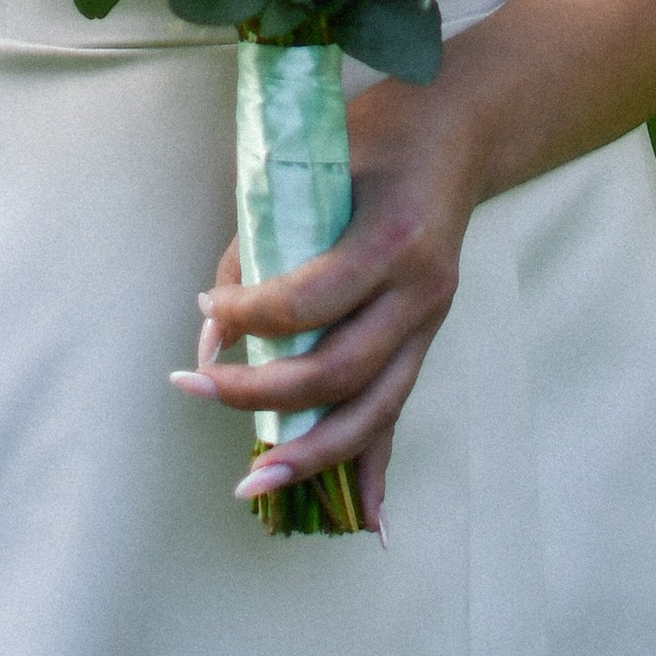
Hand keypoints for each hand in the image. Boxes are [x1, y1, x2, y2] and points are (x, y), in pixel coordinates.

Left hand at [174, 77, 479, 534]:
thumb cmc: (373, 137)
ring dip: (310, 454)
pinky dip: (378, 466)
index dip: (249, 316)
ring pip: (372, 408)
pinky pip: (398, 410)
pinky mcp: (428, 336)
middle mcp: (420, 289)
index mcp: (390, 238)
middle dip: (259, 392)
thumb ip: (262, 242)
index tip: (206, 313)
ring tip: (254, 482)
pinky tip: (366, 523)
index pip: (309, 300)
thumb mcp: (313, 164)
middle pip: (337, 369)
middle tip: (195, 387)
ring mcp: (430, 319)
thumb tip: (211, 328)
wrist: (460, 132)